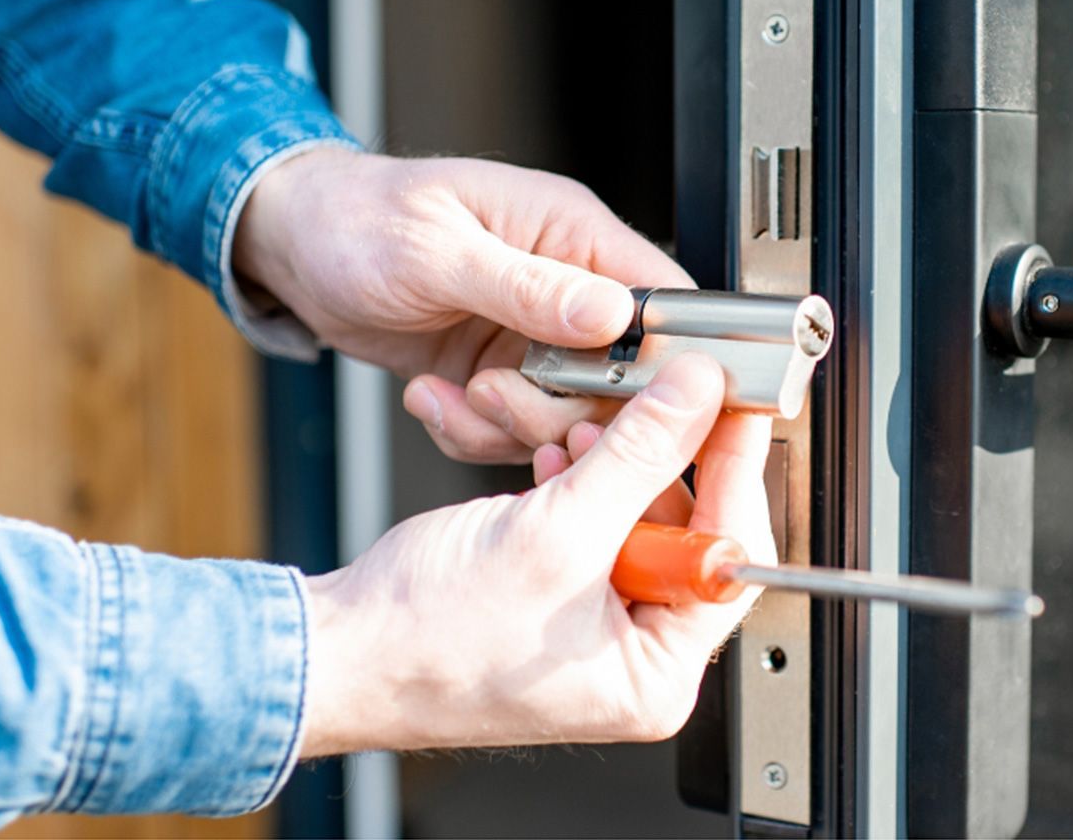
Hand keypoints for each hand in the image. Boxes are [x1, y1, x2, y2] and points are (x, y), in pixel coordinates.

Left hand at [236, 149, 691, 461]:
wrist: (293, 245)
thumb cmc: (356, 217)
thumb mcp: (436, 250)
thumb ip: (527, 285)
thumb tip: (613, 313)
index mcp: (572, 232)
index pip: (663, 299)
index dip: (662, 359)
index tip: (620, 399)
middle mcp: (566, 286)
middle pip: (621, 377)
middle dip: (560, 407)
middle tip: (494, 396)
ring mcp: (534, 336)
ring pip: (568, 415)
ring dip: (506, 425)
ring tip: (451, 396)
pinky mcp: (499, 373)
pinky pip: (514, 429)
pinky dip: (470, 432)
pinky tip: (430, 398)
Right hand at [296, 355, 775, 755]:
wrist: (337, 651)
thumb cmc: (425, 640)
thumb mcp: (556, 532)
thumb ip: (639, 455)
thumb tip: (697, 398)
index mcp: (657, 674)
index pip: (730, 557)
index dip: (734, 471)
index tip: (735, 407)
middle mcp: (635, 657)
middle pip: (688, 530)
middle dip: (656, 460)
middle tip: (657, 398)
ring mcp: (595, 626)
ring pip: (635, 515)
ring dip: (609, 461)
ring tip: (578, 428)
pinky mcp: (558, 595)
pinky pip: (593, 522)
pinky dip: (577, 481)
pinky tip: (554, 457)